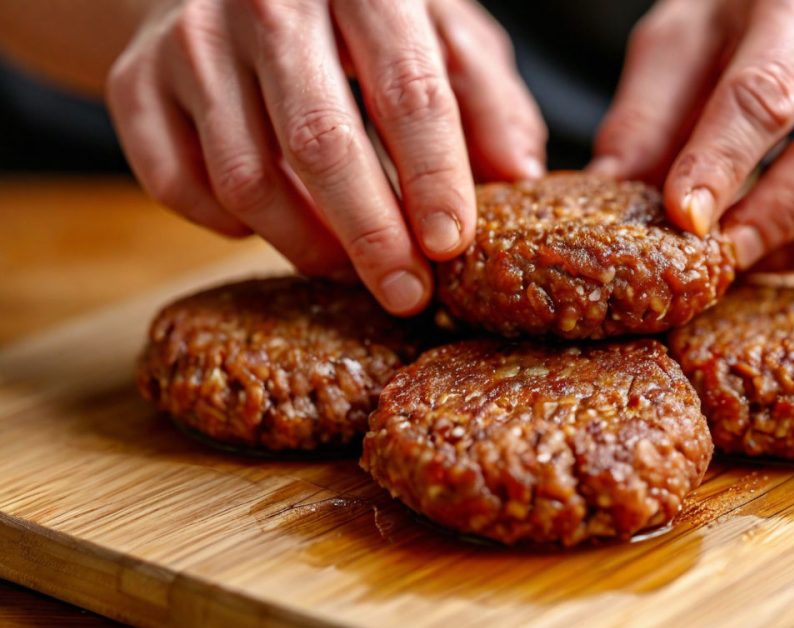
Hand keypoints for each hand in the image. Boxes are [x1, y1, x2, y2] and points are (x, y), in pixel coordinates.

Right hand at [107, 0, 545, 313]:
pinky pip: (179, 188)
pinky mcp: (134, 82)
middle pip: (322, 144)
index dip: (433, 177)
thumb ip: (484, 95)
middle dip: (372, 236)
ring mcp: (189, 40)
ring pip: (246, 179)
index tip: (452, 247)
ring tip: (350, 266)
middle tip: (407, 295)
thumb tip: (521, 175)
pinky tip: (274, 224)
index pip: (408, 90)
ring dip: (306, 244)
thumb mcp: (439, 31)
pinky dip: (230, 228)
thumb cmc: (358, 19)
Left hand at [591, 0, 793, 270]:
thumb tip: (606, 188)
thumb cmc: (759, 9)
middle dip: (774, 218)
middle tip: (716, 262)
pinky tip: (789, 250)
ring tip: (747, 262)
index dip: (721, 164)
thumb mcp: (691, 30)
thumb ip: (650, 106)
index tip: (682, 221)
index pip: (766, 93)